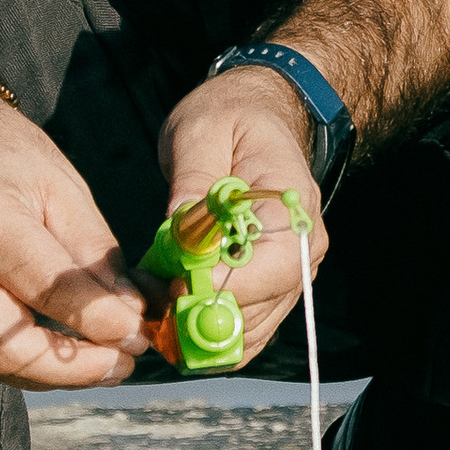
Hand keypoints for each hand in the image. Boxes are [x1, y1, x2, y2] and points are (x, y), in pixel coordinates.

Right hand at [0, 99, 152, 388]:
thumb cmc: (3, 157)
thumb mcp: (63, 189)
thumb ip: (97, 257)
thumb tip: (135, 314)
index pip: (50, 290)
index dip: (103, 321)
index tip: (141, 331)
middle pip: (11, 347)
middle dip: (76, 369)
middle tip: (123, 364)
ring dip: (54, 374)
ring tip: (101, 364)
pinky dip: (24, 362)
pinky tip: (60, 355)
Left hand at [152, 73, 328, 368]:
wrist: (258, 116)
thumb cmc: (231, 118)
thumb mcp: (202, 131)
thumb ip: (193, 178)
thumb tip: (180, 224)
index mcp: (292, 208)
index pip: (274, 268)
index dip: (223, 286)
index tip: (174, 284)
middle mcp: (301, 252)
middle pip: (257, 310)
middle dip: (198, 313)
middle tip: (148, 295)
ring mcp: (289, 278)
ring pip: (246, 333)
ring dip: (195, 327)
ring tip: (153, 295)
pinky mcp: (269, 291)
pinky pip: (239, 331)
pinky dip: (202, 330)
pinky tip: (169, 306)